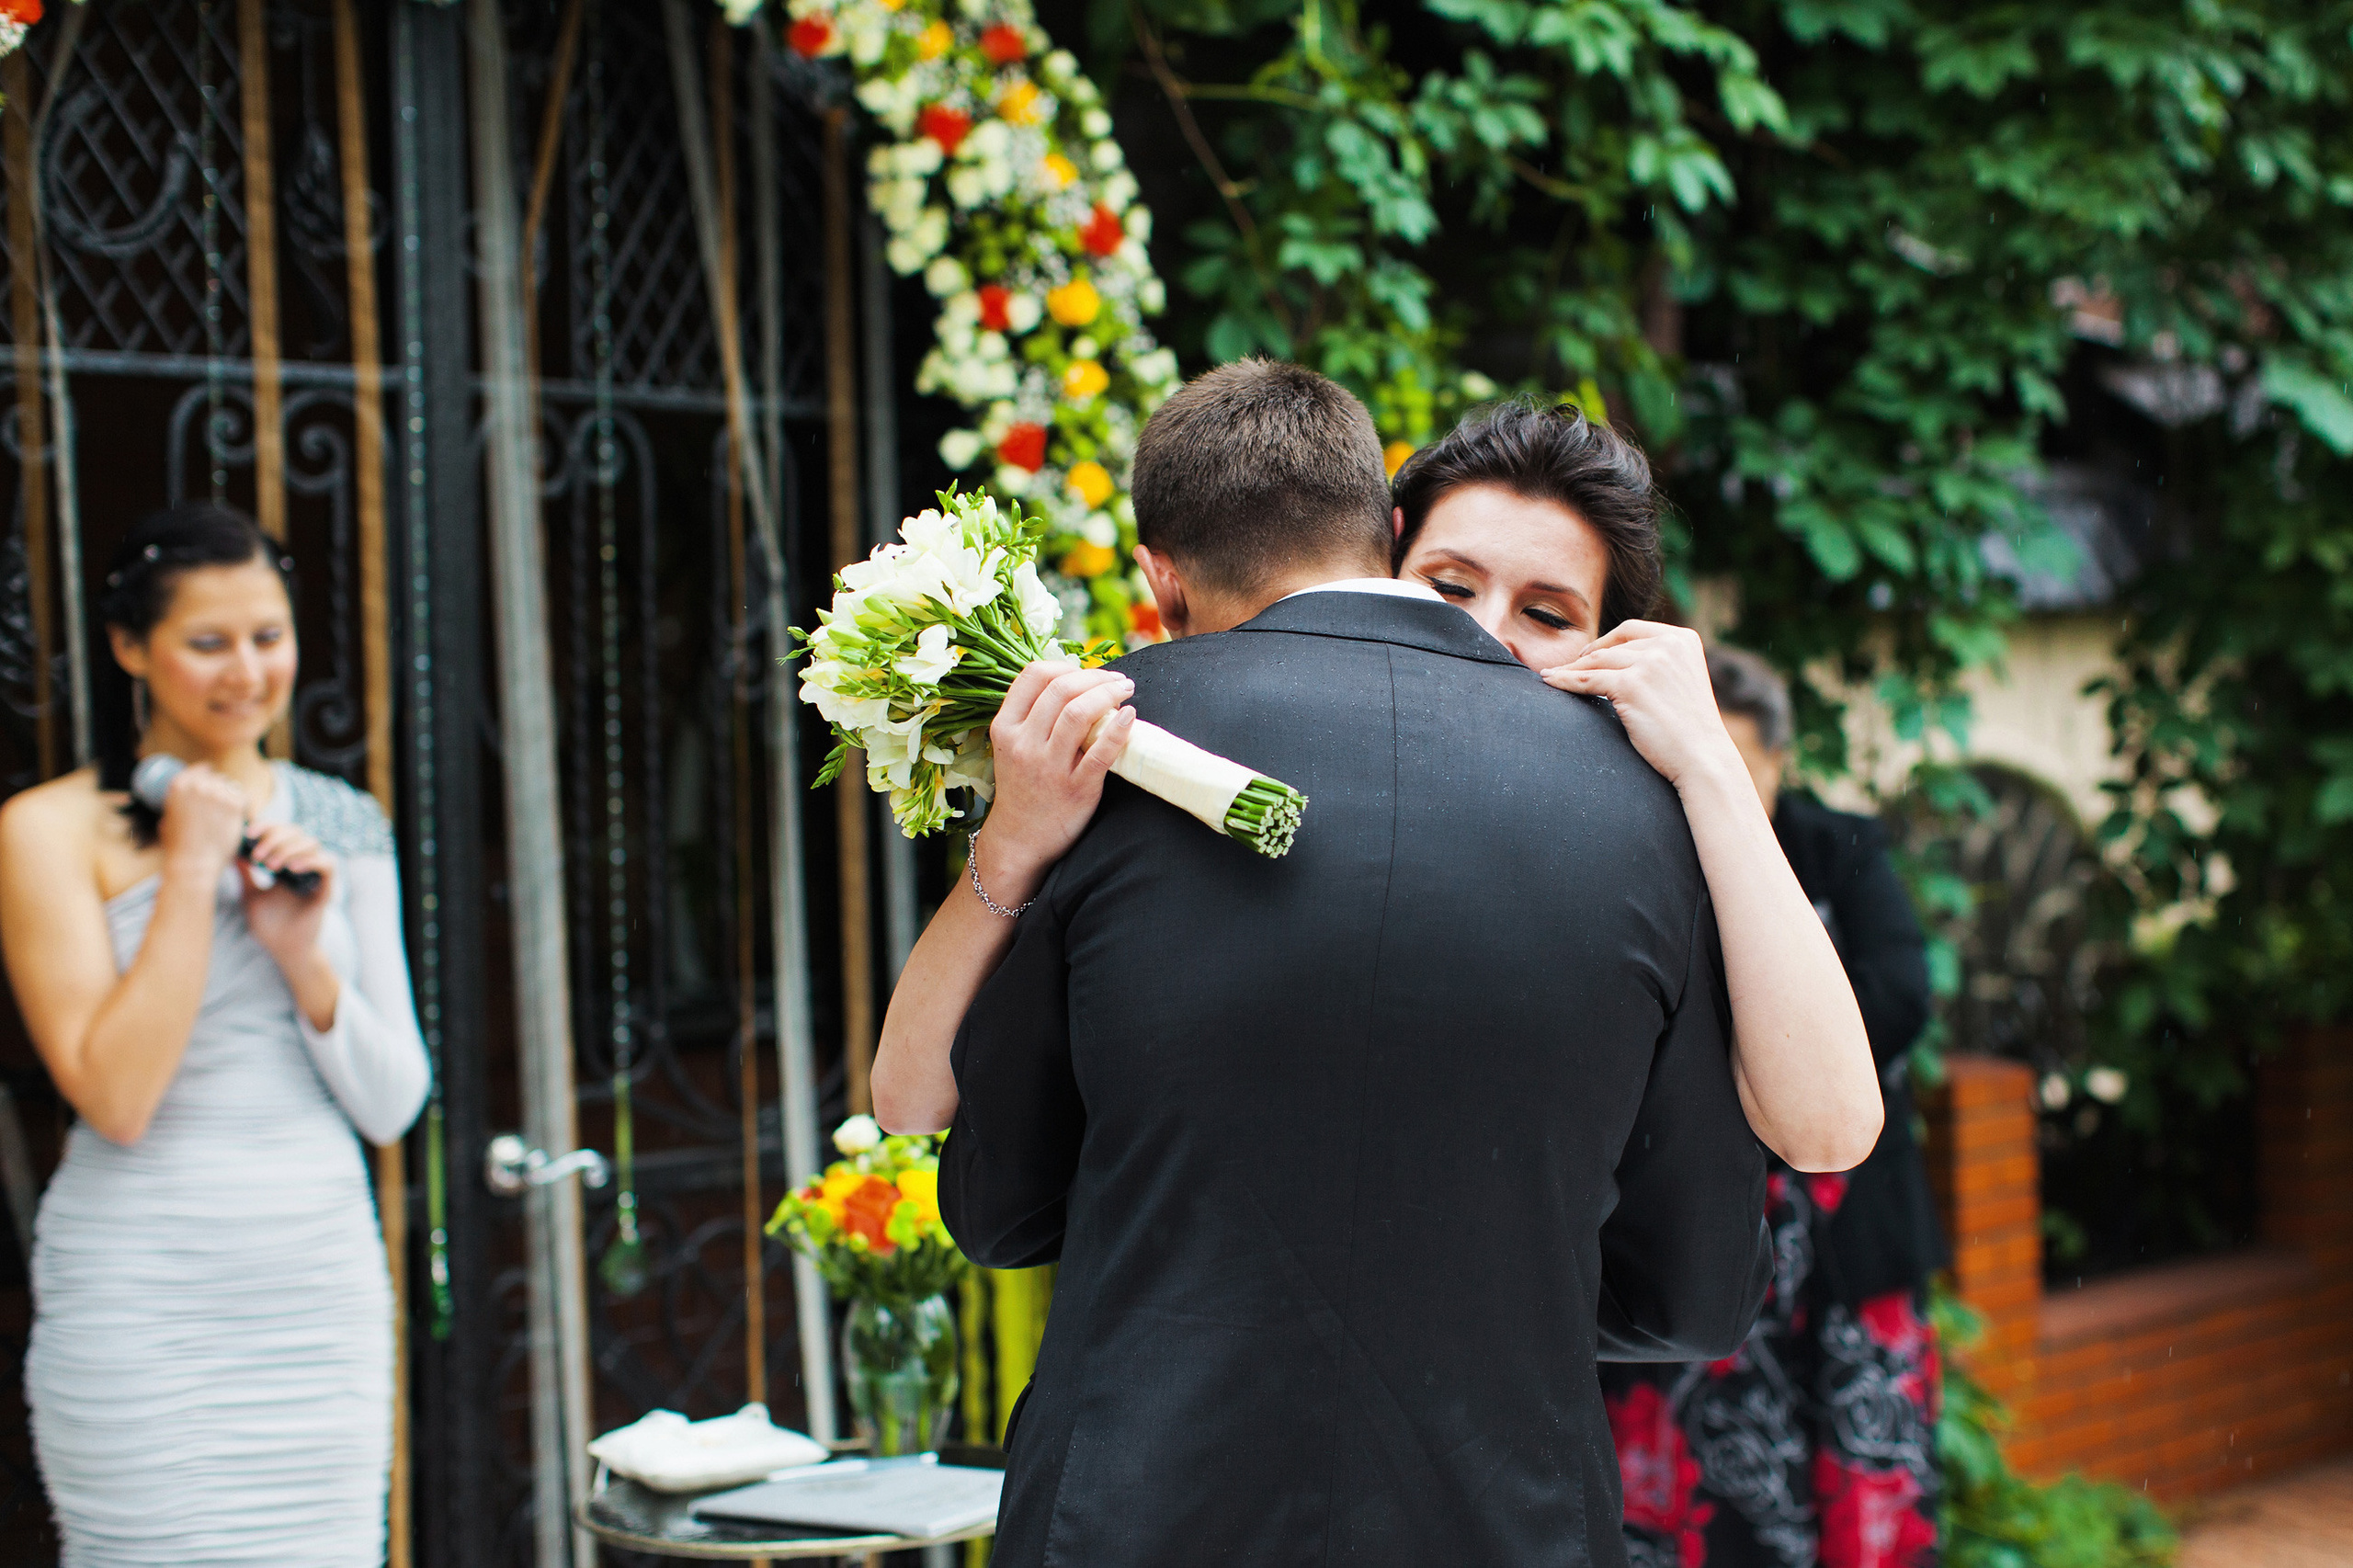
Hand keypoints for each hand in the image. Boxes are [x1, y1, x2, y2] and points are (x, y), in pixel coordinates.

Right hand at [155, 763, 250, 880]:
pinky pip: (243, 797)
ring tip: (228, 813)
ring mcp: (216, 794)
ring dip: (232, 796)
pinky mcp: (233, 805)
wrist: (193, 862)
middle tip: (222, 804)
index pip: (199, 769)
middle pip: (217, 778)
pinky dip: (243, 805)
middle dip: (220, 788)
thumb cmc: (178, 848)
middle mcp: (197, 786)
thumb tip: (180, 803)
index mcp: (179, 786)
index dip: (208, 772)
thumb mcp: (167, 820)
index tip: (213, 775)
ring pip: (231, 786)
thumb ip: (174, 808)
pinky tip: (239, 814)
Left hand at [240, 822, 336, 971]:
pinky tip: (292, 868)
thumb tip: (230, 852)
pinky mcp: (325, 889)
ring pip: (312, 843)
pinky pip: (327, 865)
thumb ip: (244, 874)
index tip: (248, 833)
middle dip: (274, 838)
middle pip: (297, 831)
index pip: (282, 831)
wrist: (282, 949)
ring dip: (289, 848)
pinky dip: (311, 861)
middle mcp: (303, 864)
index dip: (267, 826)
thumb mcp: (250, 893)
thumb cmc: (269, 924)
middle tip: (258, 856)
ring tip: (269, 865)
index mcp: (286, 861)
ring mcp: (315, 875)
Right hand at [980, 660, 1135, 894]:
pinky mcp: (1076, 788)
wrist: (1021, 840)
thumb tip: (1074, 679)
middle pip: (1061, 688)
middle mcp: (1024, 743)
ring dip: (1108, 693)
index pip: (1033, 675)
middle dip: (1096, 676)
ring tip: (1125, 691)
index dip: (1065, 665)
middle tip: (1117, 679)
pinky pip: (1101, 752)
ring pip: (1079, 712)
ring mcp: (1049, 767)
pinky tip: (1130, 717)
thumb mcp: (1012, 746)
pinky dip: (1118, 729)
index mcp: (1006, 727)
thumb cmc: (1023, 787)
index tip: (1087, 672)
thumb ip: (1032, 715)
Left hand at [1541, 621, 1743, 790]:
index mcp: (1683, 639)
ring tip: (1553, 676)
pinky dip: (1565, 681)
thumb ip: (1659, 663)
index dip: (1606, 641)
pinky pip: (1586, 680)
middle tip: (1566, 668)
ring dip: (1571, 669)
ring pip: (1596, 661)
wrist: (1703, 758)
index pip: (1632, 630)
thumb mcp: (1681, 681)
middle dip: (1586, 657)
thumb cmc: (1690, 729)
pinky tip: (1551, 682)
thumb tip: (1616, 656)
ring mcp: (1649, 663)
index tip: (1588, 653)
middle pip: (1612, 646)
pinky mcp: (1630, 685)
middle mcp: (1668, 644)